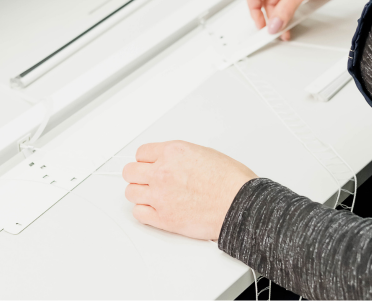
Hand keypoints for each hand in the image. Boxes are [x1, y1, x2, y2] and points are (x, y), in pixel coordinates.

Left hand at [122, 140, 257, 239]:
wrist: (240, 204)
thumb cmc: (231, 181)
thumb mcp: (204, 153)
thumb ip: (180, 156)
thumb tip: (171, 161)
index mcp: (172, 152)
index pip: (141, 153)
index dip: (146, 160)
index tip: (148, 165)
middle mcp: (162, 172)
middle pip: (130, 172)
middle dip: (138, 175)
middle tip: (146, 180)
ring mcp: (161, 196)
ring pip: (131, 192)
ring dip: (140, 193)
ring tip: (151, 195)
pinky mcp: (164, 218)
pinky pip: (139, 213)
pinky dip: (144, 212)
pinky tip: (154, 209)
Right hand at [246, 0, 371, 39]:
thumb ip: (284, 10)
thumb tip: (274, 24)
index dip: (254, 10)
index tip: (261, 24)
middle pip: (268, 2)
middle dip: (273, 17)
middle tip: (276, 30)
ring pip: (282, 5)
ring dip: (284, 18)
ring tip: (288, 28)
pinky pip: (294, 5)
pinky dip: (295, 14)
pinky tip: (299, 20)